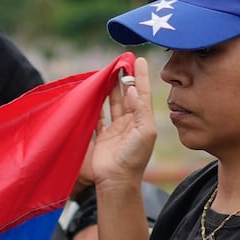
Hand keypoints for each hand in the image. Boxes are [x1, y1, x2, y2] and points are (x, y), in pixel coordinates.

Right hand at [82, 64, 155, 190]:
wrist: (117, 180)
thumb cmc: (134, 158)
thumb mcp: (144, 132)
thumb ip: (139, 109)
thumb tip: (132, 89)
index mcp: (143, 121)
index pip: (143, 94)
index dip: (141, 76)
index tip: (138, 59)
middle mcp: (130, 123)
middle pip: (128, 95)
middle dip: (125, 78)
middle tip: (121, 61)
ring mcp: (116, 129)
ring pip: (113, 102)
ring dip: (111, 88)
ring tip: (109, 71)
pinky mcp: (102, 136)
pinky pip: (99, 115)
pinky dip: (96, 104)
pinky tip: (95, 92)